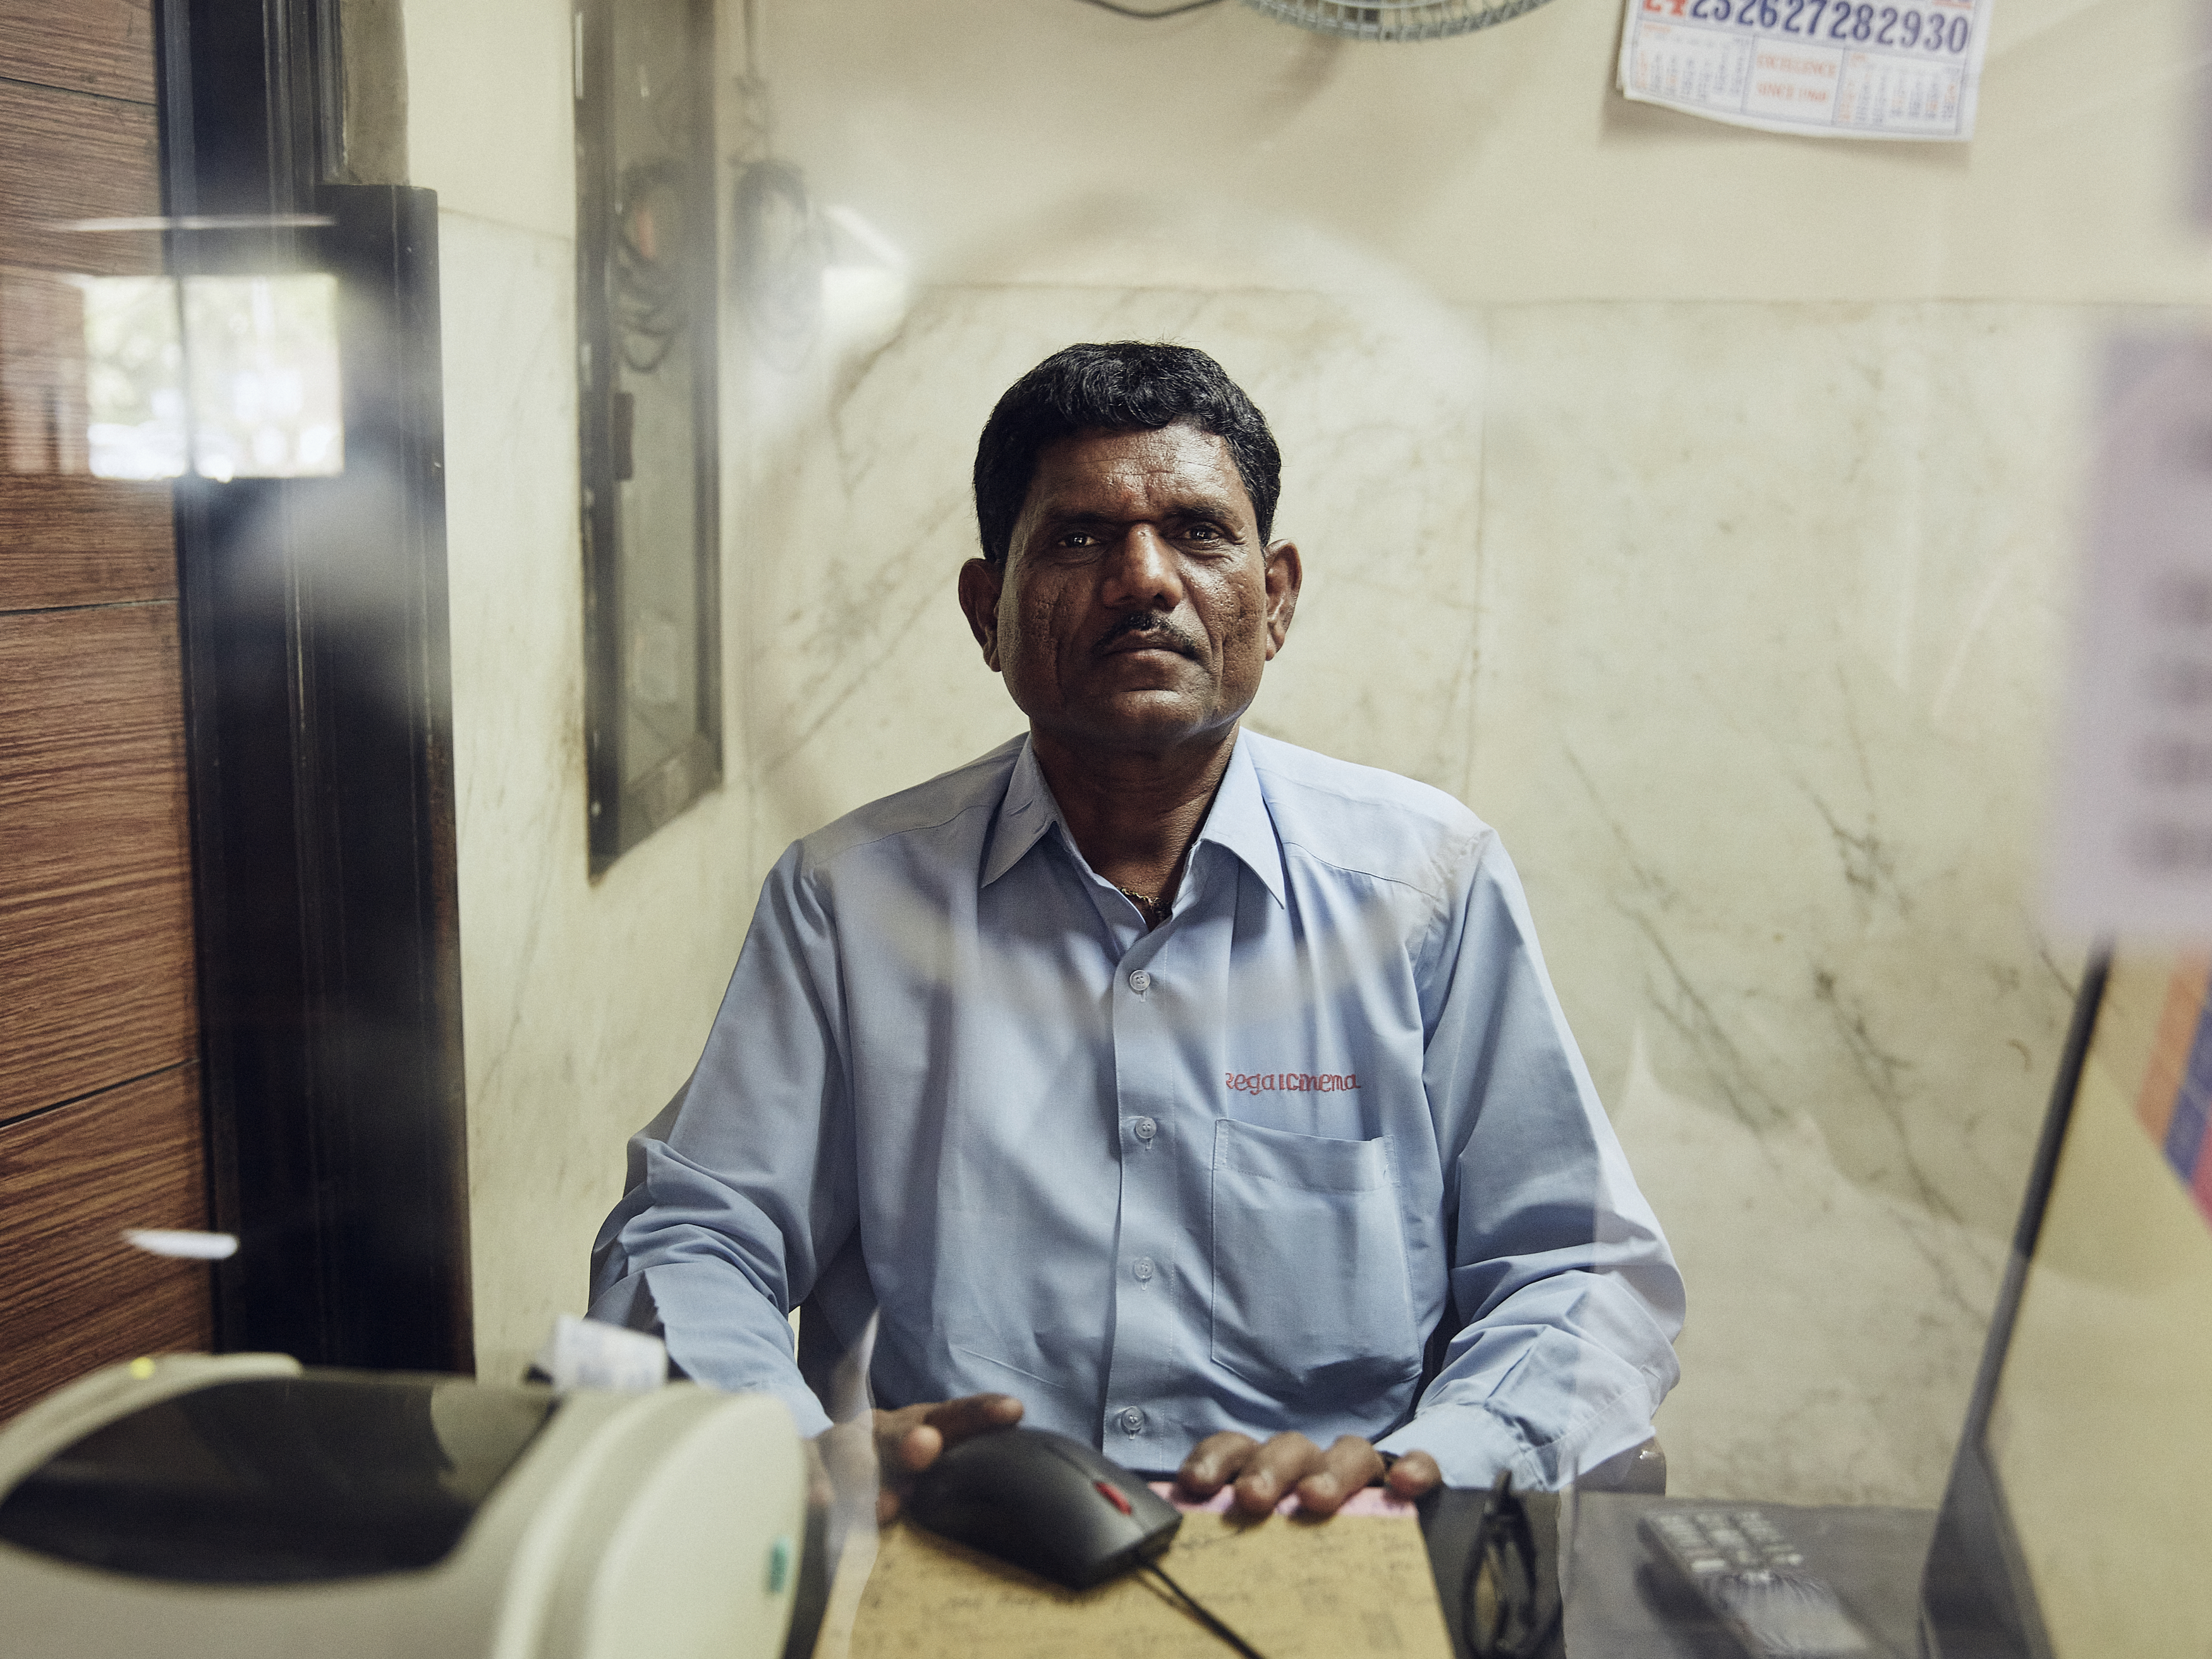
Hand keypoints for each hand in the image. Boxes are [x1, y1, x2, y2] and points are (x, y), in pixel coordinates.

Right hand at [822, 1392, 1023, 1523]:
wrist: (811, 1461)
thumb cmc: (885, 1474)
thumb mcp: (922, 1467)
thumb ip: (962, 1469)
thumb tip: (1035, 1492)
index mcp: (914, 1426)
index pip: (951, 1416)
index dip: (979, 1412)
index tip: (1013, 1410)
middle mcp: (874, 1433)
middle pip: (893, 1431)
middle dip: (910, 1440)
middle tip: (927, 1446)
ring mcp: (833, 1451)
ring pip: (845, 1453)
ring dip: (864, 1476)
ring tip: (881, 1505)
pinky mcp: (800, 1470)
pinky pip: (804, 1477)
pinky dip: (813, 1490)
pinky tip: (820, 1507)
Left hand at [1177, 1431, 1441, 1517]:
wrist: (1364, 1539)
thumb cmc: (1291, 1541)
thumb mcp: (1256, 1535)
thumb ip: (1225, 1534)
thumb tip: (1180, 1550)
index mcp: (1266, 1470)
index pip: (1234, 1449)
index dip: (1212, 1460)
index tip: (1195, 1485)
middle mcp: (1310, 1464)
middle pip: (1289, 1448)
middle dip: (1268, 1469)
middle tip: (1250, 1498)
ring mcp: (1357, 1471)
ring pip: (1349, 1451)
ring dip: (1331, 1472)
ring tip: (1316, 1499)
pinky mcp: (1403, 1482)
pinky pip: (1415, 1464)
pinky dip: (1414, 1468)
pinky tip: (1406, 1485)